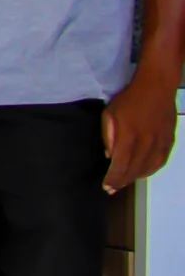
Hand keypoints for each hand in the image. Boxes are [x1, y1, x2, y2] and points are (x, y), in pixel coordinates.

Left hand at [103, 76, 176, 191]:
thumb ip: (109, 136)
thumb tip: (109, 156)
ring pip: (148, 168)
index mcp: (129, 136)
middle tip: (113, 189)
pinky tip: (143, 173)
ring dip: (135, 178)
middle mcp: (146, 142)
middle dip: (122, 181)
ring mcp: (160, 142)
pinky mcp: (169, 140)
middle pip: (134, 169)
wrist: (157, 87)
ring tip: (125, 182)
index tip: (106, 187)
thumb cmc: (129, 99)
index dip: (113, 178)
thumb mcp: (110, 114)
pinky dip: (151, 170)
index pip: (120, 165)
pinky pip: (161, 161)